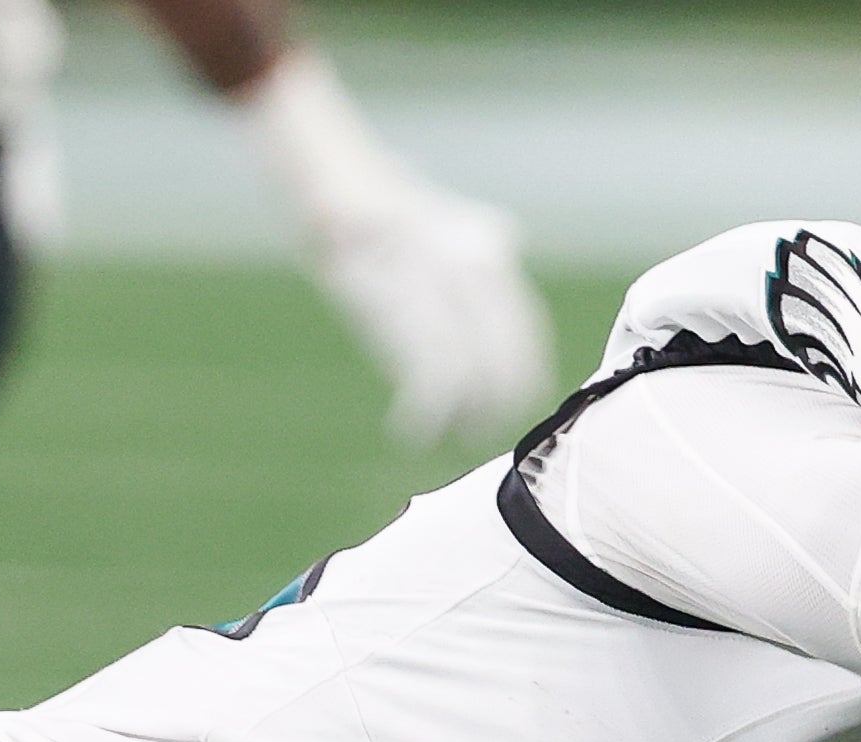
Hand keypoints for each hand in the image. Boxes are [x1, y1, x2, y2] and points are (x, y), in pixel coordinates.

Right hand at [235, 46, 555, 445]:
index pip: (525, 330)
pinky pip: (425, 380)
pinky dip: (424, 415)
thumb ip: (482, 236)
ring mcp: (436, 291)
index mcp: (488, 256)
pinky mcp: (396, 308)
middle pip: (503, 361)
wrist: (335, 185)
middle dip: (497, 406)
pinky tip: (415, 432)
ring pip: (468, 377)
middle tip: (482, 430)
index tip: (518, 402)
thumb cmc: (386, 204)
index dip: (525, 374)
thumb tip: (508, 238)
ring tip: (454, 437)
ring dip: (463, 418)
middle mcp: (471, 273)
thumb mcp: (444, 212)